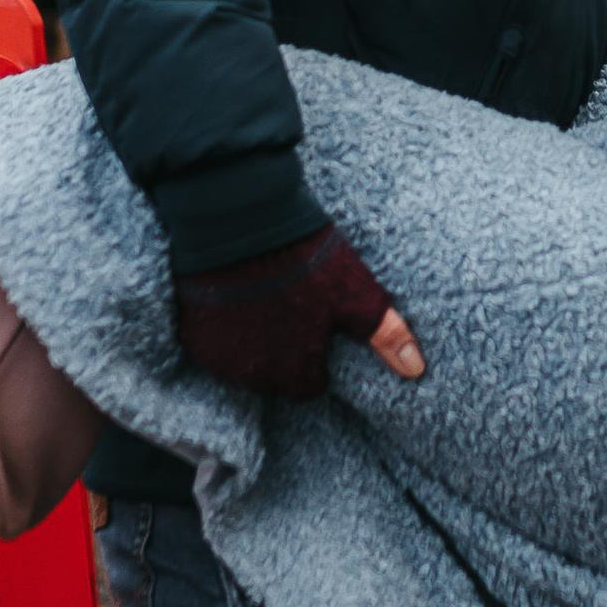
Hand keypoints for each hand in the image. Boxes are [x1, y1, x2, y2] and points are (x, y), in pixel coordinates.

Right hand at [176, 227, 423, 401]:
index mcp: (294, 373)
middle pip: (274, 376)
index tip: (316, 325)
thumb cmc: (304, 259)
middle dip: (283, 351)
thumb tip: (416, 371)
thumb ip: (386, 336)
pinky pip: (210, 344)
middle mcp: (252, 376)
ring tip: (264, 300)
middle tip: (292, 307)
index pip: (309, 385)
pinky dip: (220, 328)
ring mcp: (216, 358)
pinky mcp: (190, 334)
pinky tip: (234, 298)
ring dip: (251, 342)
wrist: (239, 220)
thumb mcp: (356, 294)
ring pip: (241, 363)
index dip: (316, 355)